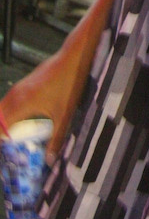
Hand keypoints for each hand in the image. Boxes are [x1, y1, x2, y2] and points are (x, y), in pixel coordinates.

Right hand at [0, 45, 90, 162]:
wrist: (72, 56)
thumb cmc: (69, 83)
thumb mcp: (64, 114)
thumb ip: (56, 138)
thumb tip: (50, 161)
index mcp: (21, 104)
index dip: (1, 141)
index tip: (5, 155)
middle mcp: (15, 96)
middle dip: (0, 135)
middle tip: (7, 150)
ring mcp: (17, 89)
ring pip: (0, 110)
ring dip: (2, 125)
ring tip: (11, 141)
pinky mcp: (22, 86)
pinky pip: (7, 103)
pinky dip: (7, 116)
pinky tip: (17, 125)